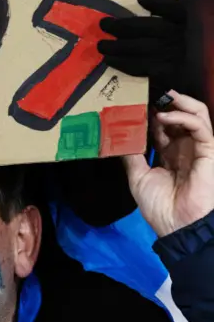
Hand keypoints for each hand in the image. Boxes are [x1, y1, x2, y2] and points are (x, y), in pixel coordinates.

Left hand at [98, 0, 185, 95]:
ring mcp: (173, 55)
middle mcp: (180, 36)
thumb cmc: (170, 41)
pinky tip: (109, 59)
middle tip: (103, 25)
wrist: (185, 72)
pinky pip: (140, 67)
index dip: (157, 1)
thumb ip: (155, 11)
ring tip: (101, 45)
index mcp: (181, 20)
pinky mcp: (165, 73)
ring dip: (117, 47)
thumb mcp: (168, 22)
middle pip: (150, 28)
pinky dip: (121, 62)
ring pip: (141, 49)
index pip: (172, 7)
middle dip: (122, 26)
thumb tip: (136, 0)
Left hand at [123, 91, 213, 236]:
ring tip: (160, 98)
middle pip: (180, 115)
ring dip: (178, 103)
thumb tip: (116, 137)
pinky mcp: (209, 151)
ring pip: (197, 114)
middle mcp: (185, 148)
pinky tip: (164, 117)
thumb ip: (131, 156)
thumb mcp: (138, 177)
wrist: (178, 228)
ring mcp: (198, 149)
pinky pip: (200, 126)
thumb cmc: (160, 208)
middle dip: (166, 102)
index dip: (149, 113)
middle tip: (148, 93)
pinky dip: (183, 117)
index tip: (133, 104)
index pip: (162, 126)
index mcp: (169, 154)